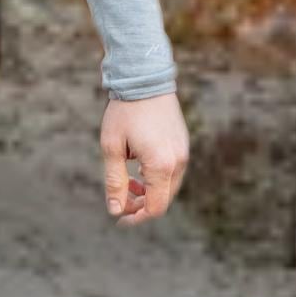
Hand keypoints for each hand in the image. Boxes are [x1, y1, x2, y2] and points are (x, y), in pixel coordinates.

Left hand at [99, 90, 187, 225]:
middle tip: (120, 199)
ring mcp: (184, 152)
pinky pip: (173, 171)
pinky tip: (139, 167)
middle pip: (163, 199)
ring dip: (149, 191)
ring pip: (169, 187)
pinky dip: (157, 178)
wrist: (145, 78)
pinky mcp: (183, 144)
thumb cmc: (124, 112)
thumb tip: (115, 210)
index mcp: (161, 165)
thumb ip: (114, 181)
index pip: (154, 207)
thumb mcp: (112, 147)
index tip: (119, 218)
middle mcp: (178, 162)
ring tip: (129, 181)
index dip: (136, 218)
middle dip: (142, 205)